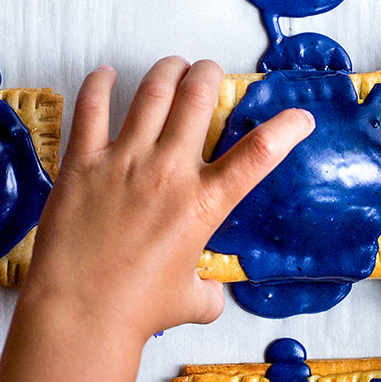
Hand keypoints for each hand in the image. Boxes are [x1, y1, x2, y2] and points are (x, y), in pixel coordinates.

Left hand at [26, 56, 314, 340]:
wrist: (80, 315)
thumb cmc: (137, 312)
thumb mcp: (191, 301)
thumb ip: (207, 290)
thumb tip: (210, 295)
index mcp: (203, 204)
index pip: (259, 153)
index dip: (286, 128)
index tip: (300, 117)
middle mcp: (168, 172)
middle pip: (198, 98)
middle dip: (209, 74)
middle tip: (209, 73)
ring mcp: (123, 162)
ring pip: (152, 93)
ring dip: (168, 71)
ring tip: (173, 66)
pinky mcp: (83, 162)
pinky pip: (91, 108)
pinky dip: (100, 84)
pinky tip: (105, 74)